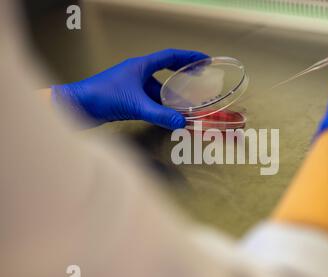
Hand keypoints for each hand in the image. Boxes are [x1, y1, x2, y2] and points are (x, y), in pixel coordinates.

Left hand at [51, 49, 208, 129]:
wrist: (78, 106)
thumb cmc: (103, 97)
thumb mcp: (136, 105)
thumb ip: (160, 115)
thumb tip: (182, 123)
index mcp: (141, 66)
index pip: (170, 57)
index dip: (189, 58)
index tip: (204, 60)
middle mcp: (137, 73)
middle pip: (166, 71)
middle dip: (183, 75)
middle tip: (200, 80)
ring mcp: (131, 86)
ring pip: (157, 89)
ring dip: (171, 96)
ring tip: (187, 105)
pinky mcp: (126, 98)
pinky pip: (149, 100)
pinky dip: (160, 106)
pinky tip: (167, 115)